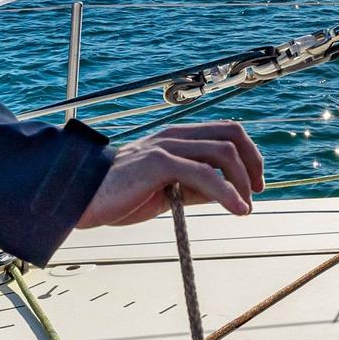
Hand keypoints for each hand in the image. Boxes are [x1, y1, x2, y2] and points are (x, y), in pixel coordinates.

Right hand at [76, 121, 265, 227]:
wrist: (81, 199)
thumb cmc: (118, 195)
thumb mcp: (164, 190)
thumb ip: (193, 187)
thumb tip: (224, 194)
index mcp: (177, 138)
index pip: (226, 131)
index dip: (249, 153)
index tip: (255, 183)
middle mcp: (175, 136)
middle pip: (232, 133)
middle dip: (253, 162)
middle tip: (257, 191)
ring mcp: (166, 146)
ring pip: (223, 152)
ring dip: (243, 181)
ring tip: (246, 207)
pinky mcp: (159, 163)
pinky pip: (204, 174)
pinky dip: (228, 192)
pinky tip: (236, 209)